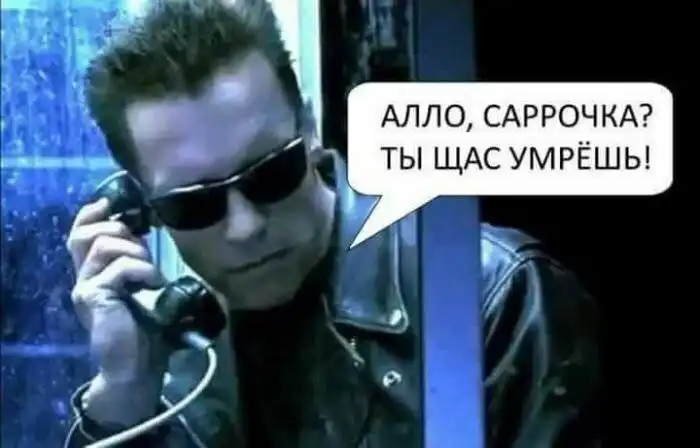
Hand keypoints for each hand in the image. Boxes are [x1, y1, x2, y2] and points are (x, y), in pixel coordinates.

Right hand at [67, 198, 169, 424]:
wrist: (137, 368)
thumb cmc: (146, 329)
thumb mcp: (143, 287)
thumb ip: (138, 262)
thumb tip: (153, 231)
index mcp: (93, 273)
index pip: (80, 232)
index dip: (94, 213)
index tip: (116, 206)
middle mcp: (83, 277)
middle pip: (84, 233)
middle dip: (119, 230)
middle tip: (143, 249)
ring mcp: (86, 287)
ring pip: (103, 246)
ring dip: (135, 252)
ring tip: (151, 272)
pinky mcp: (94, 298)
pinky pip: (119, 268)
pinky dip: (142, 269)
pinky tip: (154, 284)